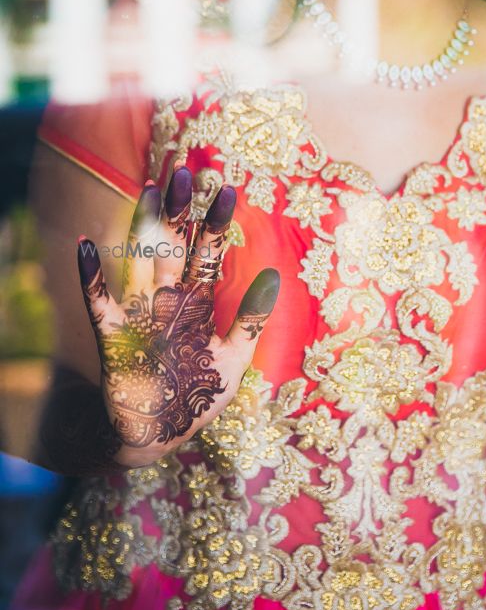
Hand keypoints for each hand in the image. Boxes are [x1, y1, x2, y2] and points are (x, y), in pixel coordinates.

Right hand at [77, 164, 279, 465]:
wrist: (159, 436)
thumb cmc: (198, 395)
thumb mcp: (234, 357)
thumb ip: (252, 319)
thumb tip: (275, 274)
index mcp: (198, 303)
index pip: (210, 255)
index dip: (218, 224)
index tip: (229, 190)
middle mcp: (168, 300)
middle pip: (174, 245)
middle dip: (180, 211)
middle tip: (185, 173)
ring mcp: (140, 314)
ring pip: (141, 260)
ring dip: (144, 227)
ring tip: (149, 189)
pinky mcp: (113, 336)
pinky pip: (99, 301)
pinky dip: (91, 276)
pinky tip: (86, 247)